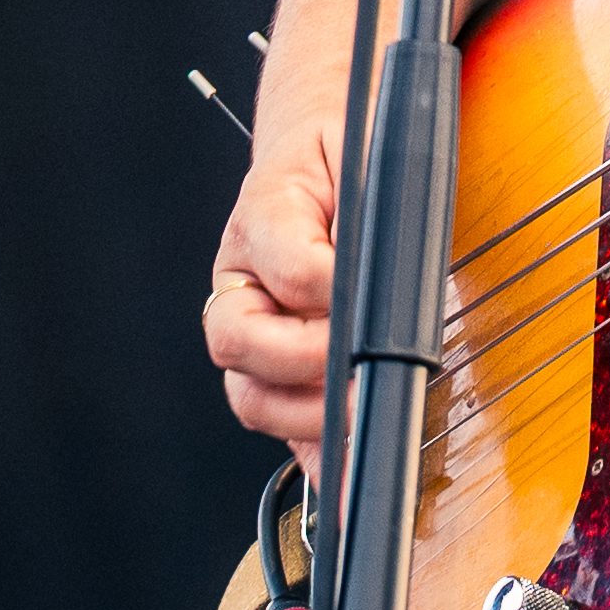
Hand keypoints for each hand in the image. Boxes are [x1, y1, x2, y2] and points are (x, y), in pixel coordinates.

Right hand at [207, 118, 340, 474]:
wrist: (324, 135)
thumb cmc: (347, 146)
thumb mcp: (365, 153)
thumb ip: (365, 211)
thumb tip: (370, 275)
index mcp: (262, 219)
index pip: (287, 267)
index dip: (329, 289)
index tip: (369, 304)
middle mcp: (242, 280)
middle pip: (240, 343)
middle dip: (303, 363)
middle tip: (362, 371)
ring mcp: (252, 326)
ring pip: (251, 392)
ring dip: (305, 413)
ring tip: (362, 415)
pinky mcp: (275, 366)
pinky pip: (284, 420)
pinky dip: (311, 452)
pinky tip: (345, 474)